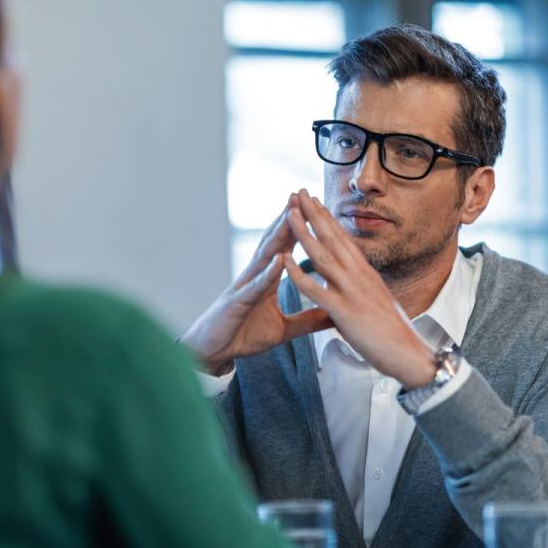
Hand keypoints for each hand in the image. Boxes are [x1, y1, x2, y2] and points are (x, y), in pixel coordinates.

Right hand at [180, 194, 333, 374]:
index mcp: (267, 280)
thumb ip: (307, 320)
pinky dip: (268, 273)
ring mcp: (245, 287)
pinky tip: (279, 260)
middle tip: (301, 195)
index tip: (316, 209)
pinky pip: (255, 286)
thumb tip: (333, 315)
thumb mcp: (283, 330)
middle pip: (274, 243)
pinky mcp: (238, 303)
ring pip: (264, 256)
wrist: (214, 353)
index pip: (286, 248)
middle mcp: (255, 277)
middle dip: (288, 219)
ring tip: (291, 215)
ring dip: (278, 235)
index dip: (300, 228)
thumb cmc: (244, 336)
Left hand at [282, 190, 436, 388]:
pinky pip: (316, 289)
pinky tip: (284, 261)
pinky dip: (298, 273)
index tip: (314, 201)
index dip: (327, 218)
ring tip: (288, 213)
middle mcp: (359, 276)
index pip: (343, 238)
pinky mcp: (344, 311)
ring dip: (304, 233)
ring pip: (322, 256)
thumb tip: (352, 280)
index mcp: (365, 272)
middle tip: (298, 192)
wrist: (409, 354)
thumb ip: (360, 287)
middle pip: (332, 238)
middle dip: (314, 214)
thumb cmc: (392, 332)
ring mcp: (351, 291)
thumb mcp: (375, 301)